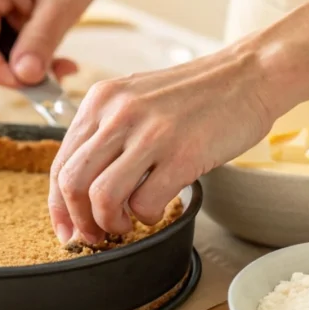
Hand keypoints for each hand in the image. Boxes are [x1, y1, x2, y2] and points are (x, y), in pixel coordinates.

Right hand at [0, 0, 104, 86]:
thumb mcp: (63, 2)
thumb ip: (40, 41)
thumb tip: (24, 79)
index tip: (30, 86)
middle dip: (16, 71)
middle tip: (54, 81)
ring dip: (27, 66)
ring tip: (63, 67)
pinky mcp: (0, 5)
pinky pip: (8, 40)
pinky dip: (31, 54)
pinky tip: (56, 57)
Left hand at [48, 49, 276, 243]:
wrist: (249, 74)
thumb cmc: (197, 94)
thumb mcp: (137, 99)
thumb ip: (108, 134)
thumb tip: (84, 188)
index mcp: (101, 100)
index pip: (61, 163)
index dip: (59, 206)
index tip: (67, 228)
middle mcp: (118, 113)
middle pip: (72, 183)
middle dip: (79, 220)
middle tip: (96, 235)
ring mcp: (150, 133)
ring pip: (101, 197)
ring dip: (109, 223)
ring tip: (126, 224)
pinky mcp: (182, 154)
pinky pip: (144, 203)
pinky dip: (146, 217)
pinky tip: (157, 209)